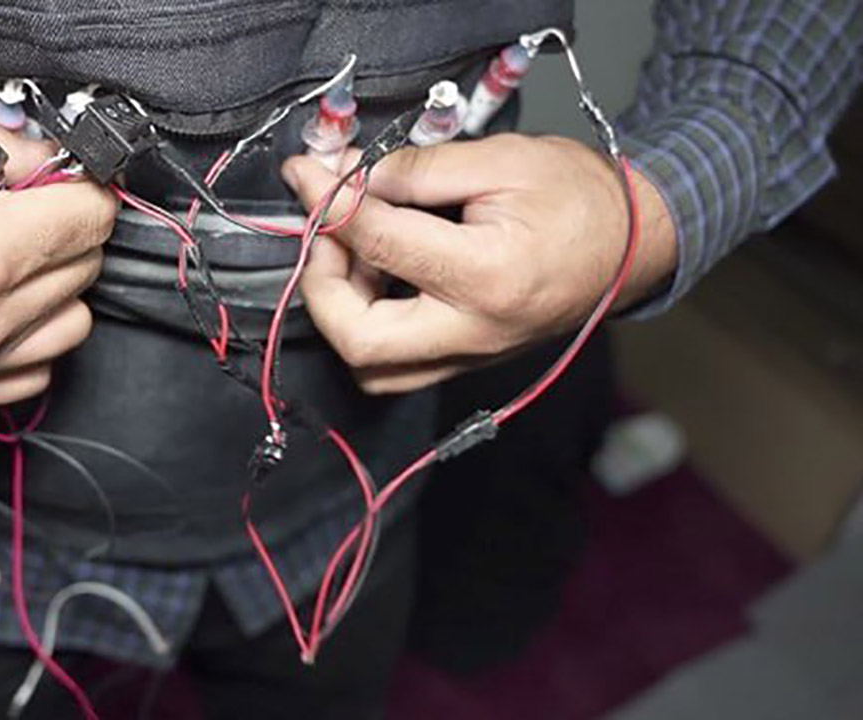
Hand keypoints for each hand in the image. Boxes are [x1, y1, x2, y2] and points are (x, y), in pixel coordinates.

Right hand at [0, 111, 115, 405]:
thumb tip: (41, 157)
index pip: (88, 219)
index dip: (81, 185)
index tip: (63, 176)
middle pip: (84, 270)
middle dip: (65, 228)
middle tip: (24, 204)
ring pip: (70, 327)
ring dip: (56, 287)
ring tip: (11, 258)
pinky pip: (30, 374)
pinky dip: (30, 341)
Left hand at [282, 134, 676, 394]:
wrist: (636, 244)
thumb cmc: (580, 196)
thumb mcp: (501, 159)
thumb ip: (418, 170)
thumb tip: (349, 178)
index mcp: (487, 275)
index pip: (378, 243)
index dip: (329, 203)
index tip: (305, 174)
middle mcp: (475, 332)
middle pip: (360, 342)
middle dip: (322, 286)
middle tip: (324, 232)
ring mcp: (473, 357)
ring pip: (374, 369)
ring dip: (343, 312)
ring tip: (355, 252)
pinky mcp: (470, 362)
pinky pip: (399, 364)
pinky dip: (370, 322)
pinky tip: (379, 273)